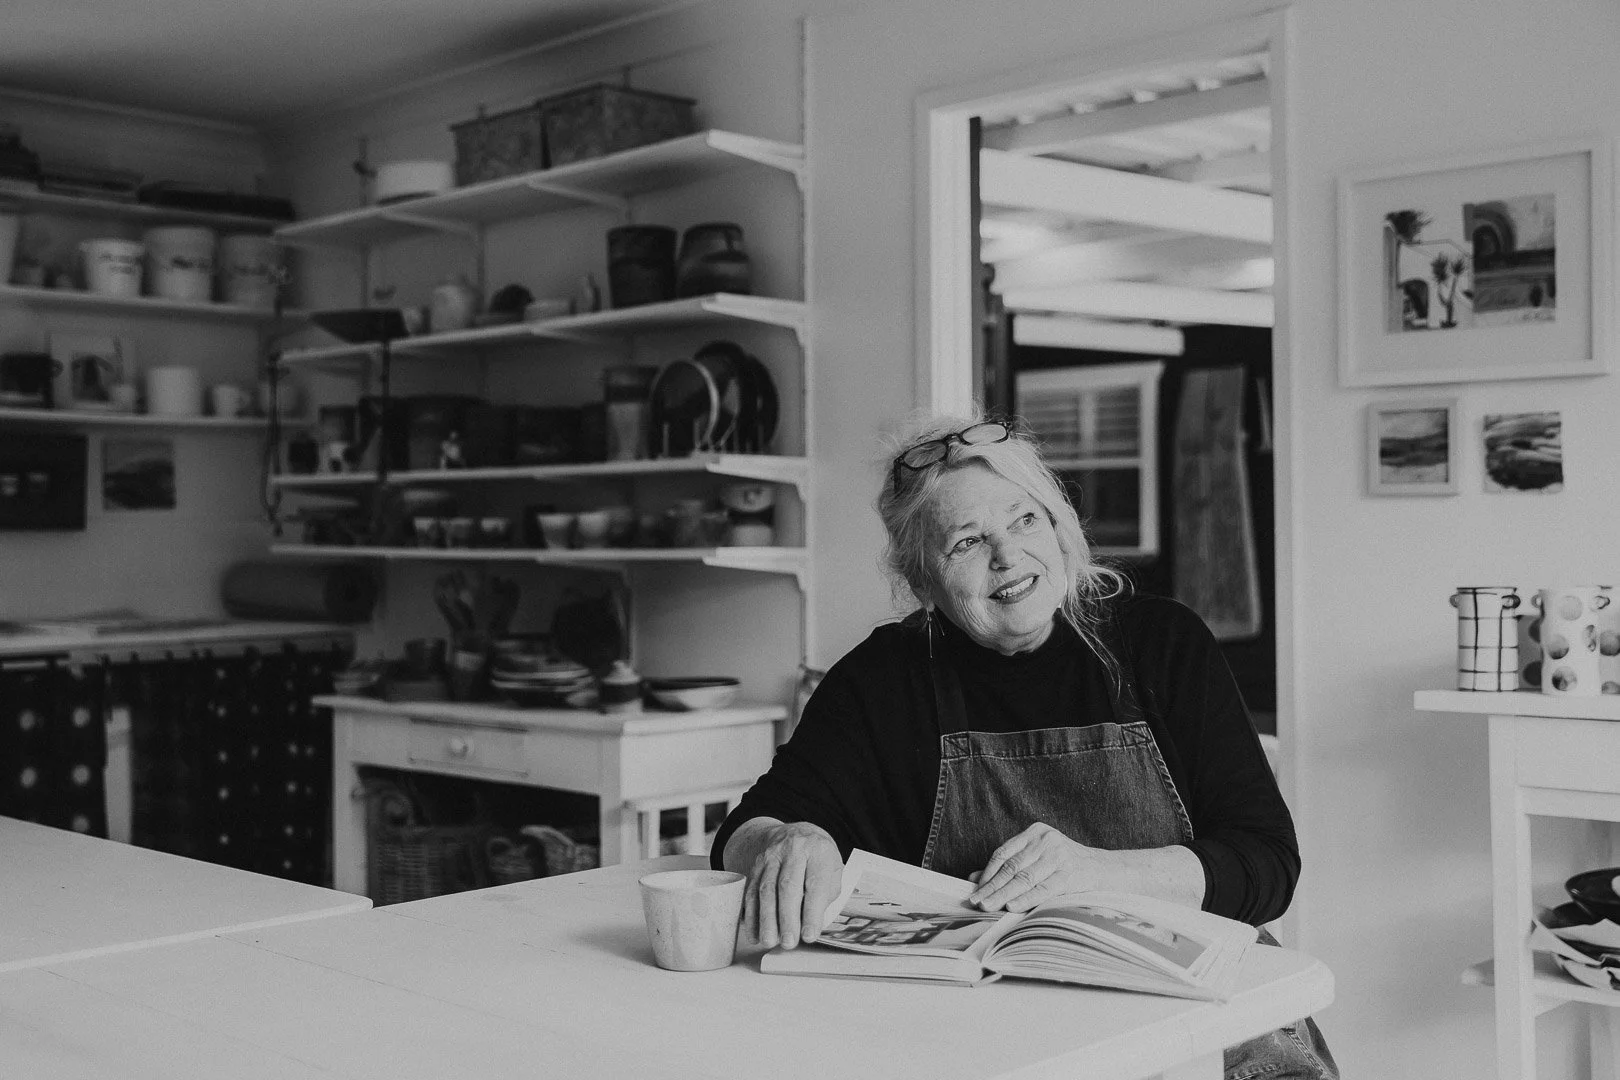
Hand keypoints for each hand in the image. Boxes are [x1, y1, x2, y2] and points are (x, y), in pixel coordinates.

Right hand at [731, 820, 842, 949]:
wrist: (797, 833)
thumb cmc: (818, 859)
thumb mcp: (833, 871)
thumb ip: (825, 896)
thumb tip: (810, 926)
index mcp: (818, 851)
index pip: (815, 884)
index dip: (812, 912)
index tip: (809, 936)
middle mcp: (793, 850)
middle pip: (787, 886)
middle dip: (787, 918)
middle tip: (789, 942)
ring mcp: (771, 856)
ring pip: (766, 889)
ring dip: (767, 919)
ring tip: (770, 941)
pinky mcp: (756, 866)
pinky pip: (751, 891)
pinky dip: (752, 915)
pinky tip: (755, 932)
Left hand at [968, 822, 1118, 912]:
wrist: (1103, 869)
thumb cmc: (1064, 865)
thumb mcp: (1036, 858)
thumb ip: (1009, 865)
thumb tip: (974, 878)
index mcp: (1035, 832)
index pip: (1004, 853)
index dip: (988, 872)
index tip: (975, 890)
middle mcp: (1046, 840)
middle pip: (1012, 867)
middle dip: (991, 887)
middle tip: (976, 902)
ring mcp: (1058, 856)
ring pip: (1024, 878)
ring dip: (1003, 895)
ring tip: (988, 906)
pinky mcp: (1069, 874)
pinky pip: (1043, 889)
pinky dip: (1025, 898)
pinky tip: (1012, 906)